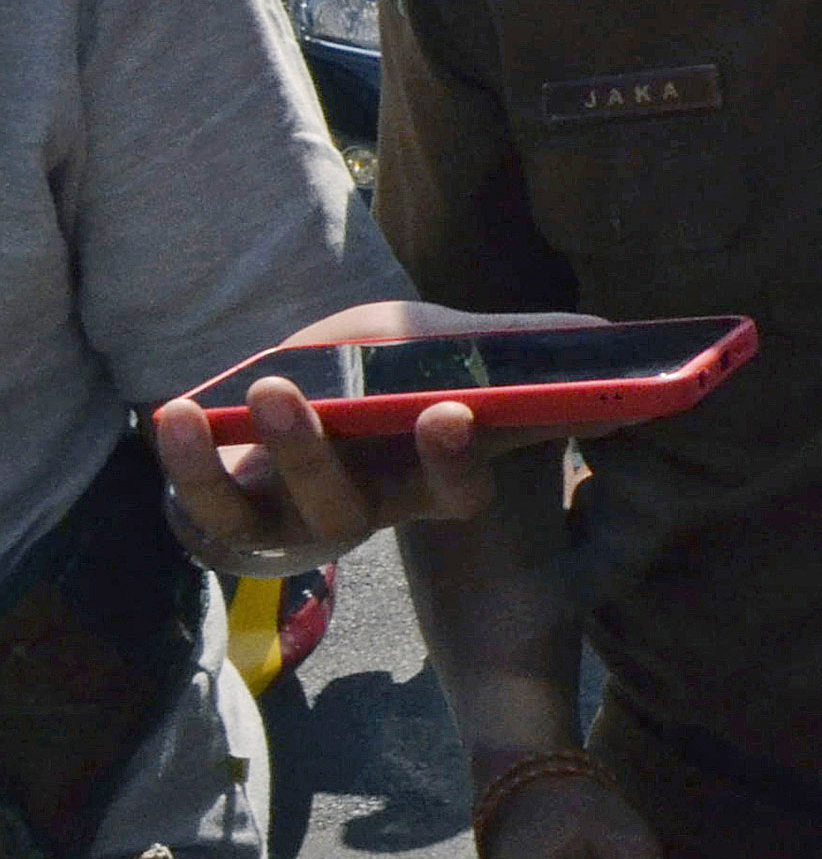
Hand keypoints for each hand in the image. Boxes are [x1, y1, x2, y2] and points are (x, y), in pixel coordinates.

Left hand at [153, 300, 601, 572]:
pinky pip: (208, 507)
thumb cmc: (387, 384)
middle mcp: (366, 510)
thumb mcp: (448, 350)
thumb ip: (521, 349)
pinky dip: (187, 465)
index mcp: (426, 482)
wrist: (297, 413)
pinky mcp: (236, 517)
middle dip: (321, 454)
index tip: (450, 410)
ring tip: (256, 389)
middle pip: (351, 507)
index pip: (454, 494)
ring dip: (267, 451)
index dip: (452, 463)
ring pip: (276, 507)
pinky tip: (174, 414)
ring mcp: (297, 518)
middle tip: (294, 393)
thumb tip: (610, 340)